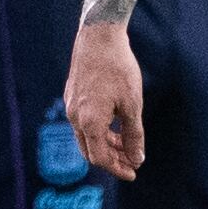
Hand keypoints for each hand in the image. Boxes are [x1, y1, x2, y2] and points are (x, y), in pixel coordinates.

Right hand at [64, 21, 147, 179]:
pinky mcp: (72, 96)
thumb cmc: (119, 69)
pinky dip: (98, 130)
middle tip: (132, 162)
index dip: (117, 169)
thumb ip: (133, 135)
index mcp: (89, 122)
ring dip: (106, 145)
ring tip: (126, 145)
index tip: (134, 172)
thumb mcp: (132, 104)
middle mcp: (75, 117)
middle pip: (91, 151)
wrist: (99, 36)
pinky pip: (83, 123)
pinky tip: (115, 126)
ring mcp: (71, 106)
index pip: (100, 158)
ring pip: (86, 137)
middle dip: (112, 160)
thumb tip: (136, 158)